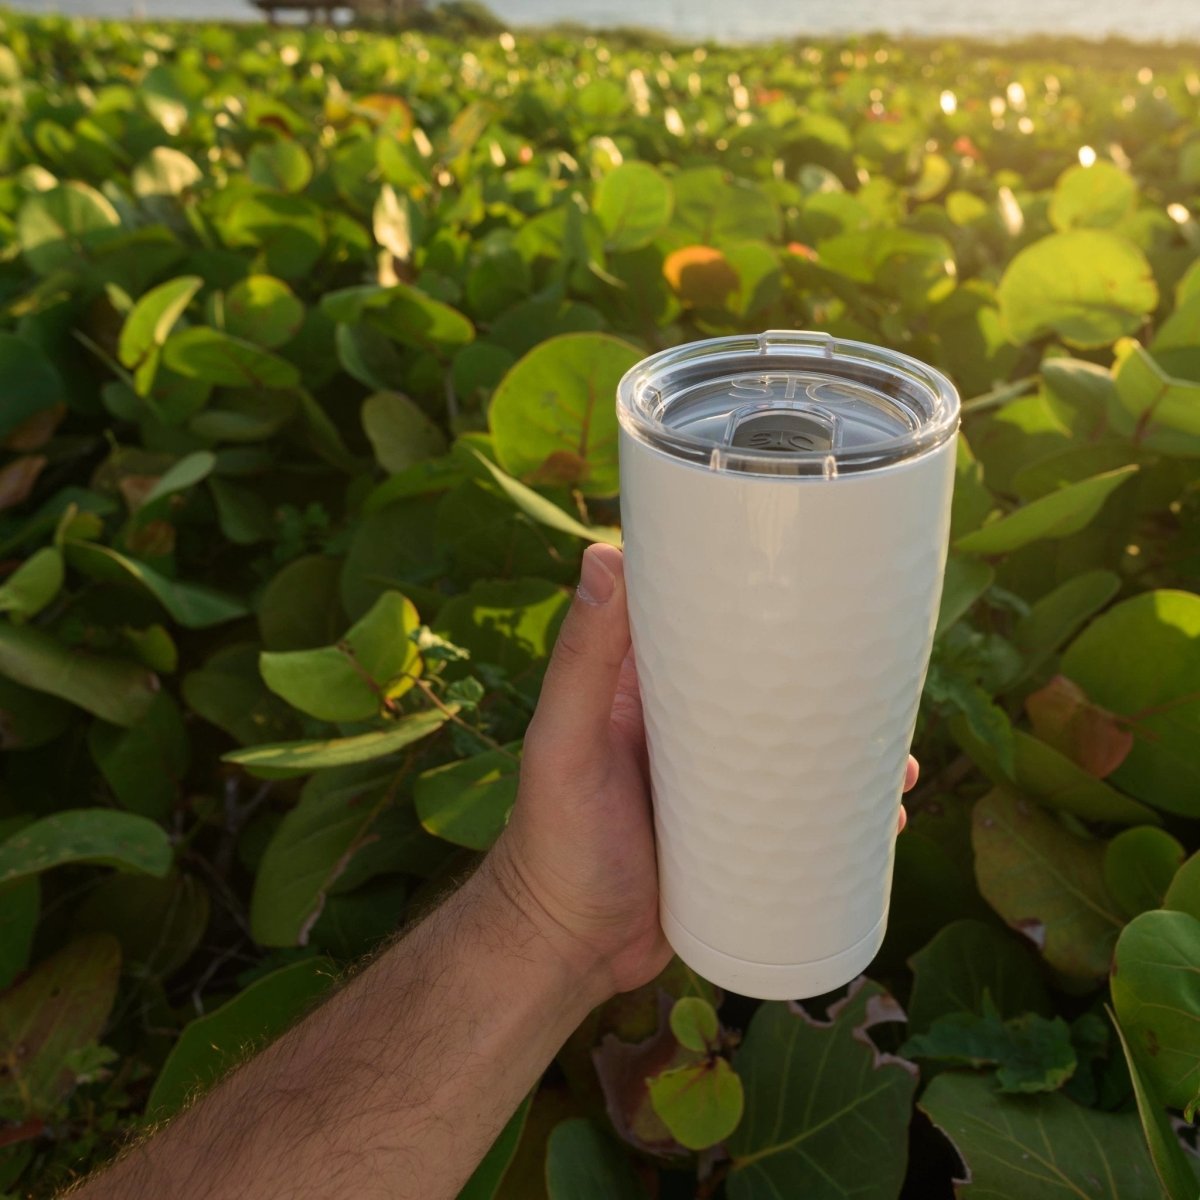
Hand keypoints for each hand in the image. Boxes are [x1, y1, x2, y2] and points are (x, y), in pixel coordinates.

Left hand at [488, 544, 918, 1005]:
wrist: (566, 950)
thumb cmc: (551, 842)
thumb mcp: (563, 744)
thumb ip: (581, 661)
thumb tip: (604, 554)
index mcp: (645, 686)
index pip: (704, 619)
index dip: (753, 594)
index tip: (813, 569)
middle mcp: (685, 725)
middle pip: (764, 683)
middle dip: (822, 675)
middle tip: (885, 671)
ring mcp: (715, 782)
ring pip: (792, 747)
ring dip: (845, 744)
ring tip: (900, 754)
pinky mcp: (737, 836)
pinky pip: (798, 811)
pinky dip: (841, 809)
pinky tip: (887, 816)